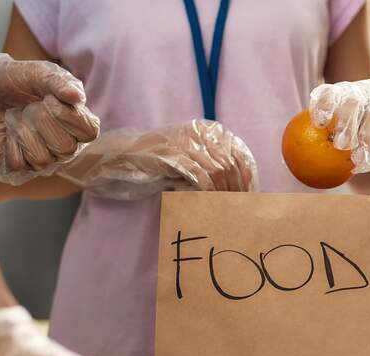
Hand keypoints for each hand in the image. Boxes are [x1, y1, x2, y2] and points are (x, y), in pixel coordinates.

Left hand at [0, 54, 99, 184]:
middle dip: (41, 121)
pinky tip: (5, 133)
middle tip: (28, 107)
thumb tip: (77, 97)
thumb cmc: (11, 80)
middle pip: (66, 148)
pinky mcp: (17, 168)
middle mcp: (63, 145)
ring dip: (22, 131)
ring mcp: (42, 159)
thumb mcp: (38, 73)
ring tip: (14, 117)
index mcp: (76, 123)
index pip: (90, 133)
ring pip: (42, 158)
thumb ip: (59, 82)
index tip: (49, 99)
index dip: (70, 118)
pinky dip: (8, 144)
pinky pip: (19, 164)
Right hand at [57, 120, 258, 199]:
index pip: (237, 153)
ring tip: (225, 210)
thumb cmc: (155, 162)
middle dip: (237, 190)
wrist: (120, 156)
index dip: (246, 177)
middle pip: (230, 164)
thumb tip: (240, 184)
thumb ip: (211, 167)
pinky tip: (208, 204)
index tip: (249, 197)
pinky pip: (199, 176)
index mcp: (205, 131)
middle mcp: (198, 133)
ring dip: (224, 194)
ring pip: (218, 171)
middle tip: (239, 210)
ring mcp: (184, 143)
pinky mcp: (173, 156)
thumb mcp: (187, 161)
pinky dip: (207, 193)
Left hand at [309, 79, 369, 196]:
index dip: (324, 103)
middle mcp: (365, 93)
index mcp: (344, 93)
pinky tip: (366, 166)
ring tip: (355, 159)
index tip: (318, 122)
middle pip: (354, 100)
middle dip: (346, 120)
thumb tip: (286, 163)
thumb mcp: (332, 140)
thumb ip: (315, 144)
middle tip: (339, 144)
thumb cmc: (352, 143)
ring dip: (364, 137)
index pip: (331, 92)